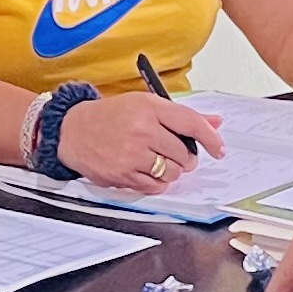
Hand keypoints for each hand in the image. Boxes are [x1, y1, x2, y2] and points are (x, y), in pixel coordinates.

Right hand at [60, 92, 228, 192]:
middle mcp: (141, 130)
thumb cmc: (110, 116)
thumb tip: (215, 122)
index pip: (191, 123)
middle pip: (185, 154)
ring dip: (171, 171)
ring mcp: (132, 154)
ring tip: (157, 161)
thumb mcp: (145, 105)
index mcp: (149, 107)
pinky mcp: (123, 175)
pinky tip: (146, 170)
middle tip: (173, 153)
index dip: (211, 138)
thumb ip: (181, 116)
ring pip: (173, 173)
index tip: (219, 149)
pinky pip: (156, 186)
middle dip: (185, 157)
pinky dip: (157, 182)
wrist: (73, 131)